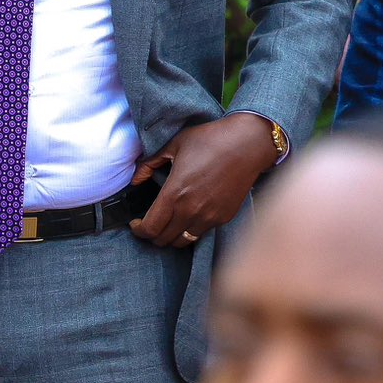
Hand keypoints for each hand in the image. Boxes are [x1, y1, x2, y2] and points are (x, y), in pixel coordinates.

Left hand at [130, 113, 278, 247]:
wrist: (247, 145)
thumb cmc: (209, 140)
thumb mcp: (174, 146)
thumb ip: (150, 164)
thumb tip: (135, 180)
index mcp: (175, 193)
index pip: (150, 227)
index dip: (138, 230)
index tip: (135, 224)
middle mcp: (191, 210)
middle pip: (163, 240)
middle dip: (152, 234)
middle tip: (150, 223)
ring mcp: (209, 217)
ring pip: (182, 242)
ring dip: (171, 236)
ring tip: (168, 223)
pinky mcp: (223, 218)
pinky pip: (200, 233)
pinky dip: (190, 230)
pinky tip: (188, 216)